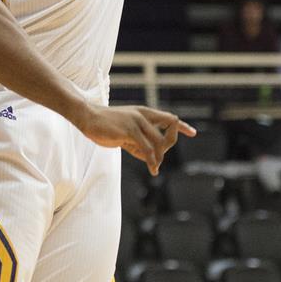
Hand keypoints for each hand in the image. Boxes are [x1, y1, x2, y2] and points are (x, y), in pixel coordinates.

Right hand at [76, 104, 196, 175]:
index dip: (181, 126)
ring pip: (159, 142)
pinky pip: (147, 148)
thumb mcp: (125, 131)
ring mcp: (137, 122)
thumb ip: (137, 141)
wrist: (87, 117)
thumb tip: (148, 155)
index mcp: (143, 113)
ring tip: (154, 167)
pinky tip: (153, 168)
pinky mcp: (130, 130)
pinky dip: (152, 160)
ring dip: (159, 157)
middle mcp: (144, 115)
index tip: (193, 132)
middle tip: (158, 161)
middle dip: (167, 148)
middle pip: (168, 132)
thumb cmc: (104, 125)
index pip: (169, 118)